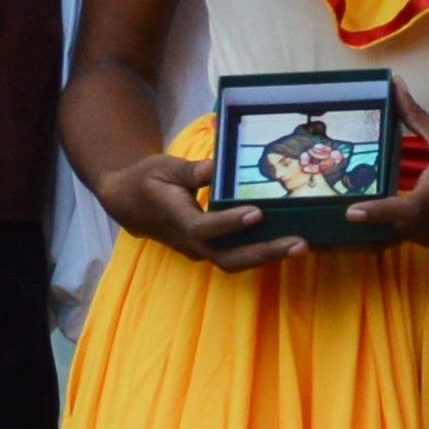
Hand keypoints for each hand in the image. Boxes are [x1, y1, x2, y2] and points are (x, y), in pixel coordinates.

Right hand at [99, 143, 291, 271]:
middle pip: (228, 257)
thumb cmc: (147, 180)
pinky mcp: (210, 250)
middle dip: (264, 253)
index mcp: (176, 219)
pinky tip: (286, 241)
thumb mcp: (163, 167)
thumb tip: (218, 166)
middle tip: (299, 243)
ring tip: (300, 245)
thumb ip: (191, 170)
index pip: (204, 227)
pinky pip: (237, 255)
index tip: (256, 213)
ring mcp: (200, 251)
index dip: (229, 223)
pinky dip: (261, 251)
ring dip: (268, 256)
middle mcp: (190, 243)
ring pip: (235, 261)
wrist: (128, 203)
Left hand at [336, 114, 428, 252]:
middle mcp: (427, 227)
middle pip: (386, 230)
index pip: (387, 211)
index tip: (347, 213)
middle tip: (344, 209)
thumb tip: (396, 85)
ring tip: (363, 212)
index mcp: (425, 203)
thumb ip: (415, 116)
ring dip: (384, 225)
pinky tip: (397, 214)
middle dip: (366, 224)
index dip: (366, 213)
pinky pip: (415, 237)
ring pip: (400, 235)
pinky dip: (404, 227)